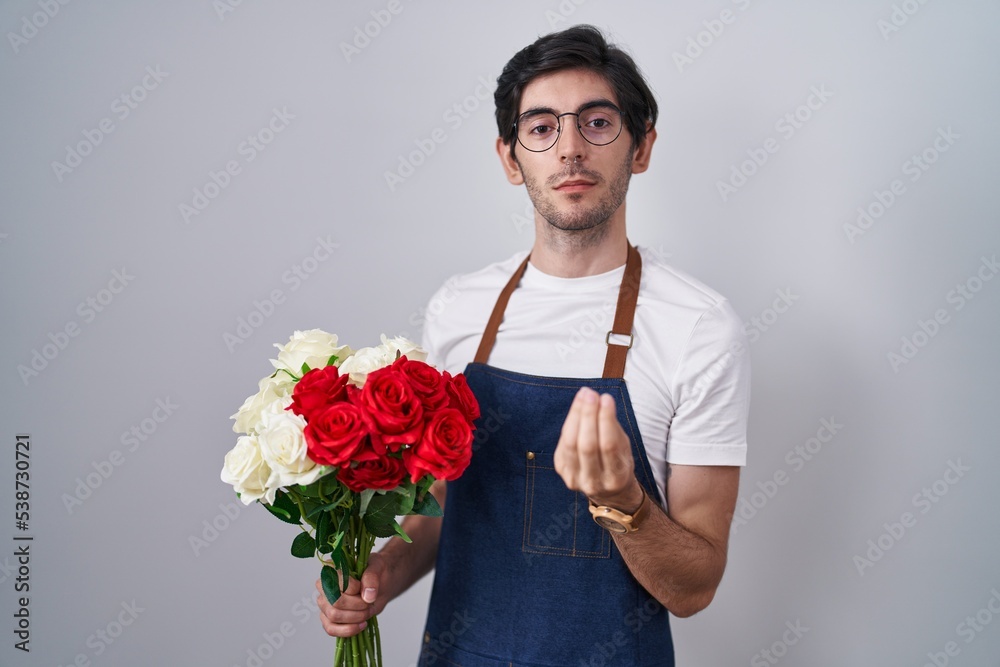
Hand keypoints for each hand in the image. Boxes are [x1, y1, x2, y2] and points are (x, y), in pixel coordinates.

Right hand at [316, 552, 388, 637]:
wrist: (381, 585)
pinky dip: (348, 630)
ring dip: (355, 618)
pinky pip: (331, 629)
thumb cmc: (376, 573)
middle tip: (369, 604)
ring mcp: (325, 604)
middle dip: (357, 606)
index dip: (353, 589)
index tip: (365, 589)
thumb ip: (371, 578)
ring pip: (333, 617)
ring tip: (368, 612)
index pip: (335, 583)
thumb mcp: (377, 567)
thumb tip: (368, 596)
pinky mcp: (329, 619)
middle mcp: (324, 587)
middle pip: (335, 602)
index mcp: (332, 570)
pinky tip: (361, 625)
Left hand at [554, 387, 642, 510]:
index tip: (606, 398)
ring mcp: (575, 479)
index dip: (606, 420)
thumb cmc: (617, 462)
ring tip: (583, 396)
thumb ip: (612, 428)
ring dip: (577, 416)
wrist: (606, 490)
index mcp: (615, 478)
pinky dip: (570, 423)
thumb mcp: (624, 449)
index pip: (609, 445)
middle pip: (587, 445)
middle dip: (588, 416)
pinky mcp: (562, 471)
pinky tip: (577, 409)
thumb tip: (600, 399)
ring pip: (571, 443)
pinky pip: (564, 443)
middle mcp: (594, 482)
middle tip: (591, 394)